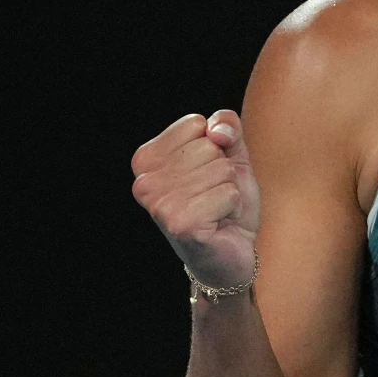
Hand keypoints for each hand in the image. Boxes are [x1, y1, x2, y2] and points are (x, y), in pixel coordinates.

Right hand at [131, 111, 261, 290]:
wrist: (231, 252)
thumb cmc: (225, 200)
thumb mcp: (230, 154)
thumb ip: (227, 127)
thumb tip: (216, 130)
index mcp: (147, 159)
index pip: (196, 124)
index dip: (215, 147)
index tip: (206, 174)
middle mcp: (144, 182)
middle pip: (210, 147)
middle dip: (223, 171)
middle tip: (212, 196)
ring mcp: (160, 205)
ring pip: (222, 170)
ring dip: (229, 191)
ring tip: (216, 210)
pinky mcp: (180, 224)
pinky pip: (229, 193)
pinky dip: (233, 207)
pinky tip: (219, 222)